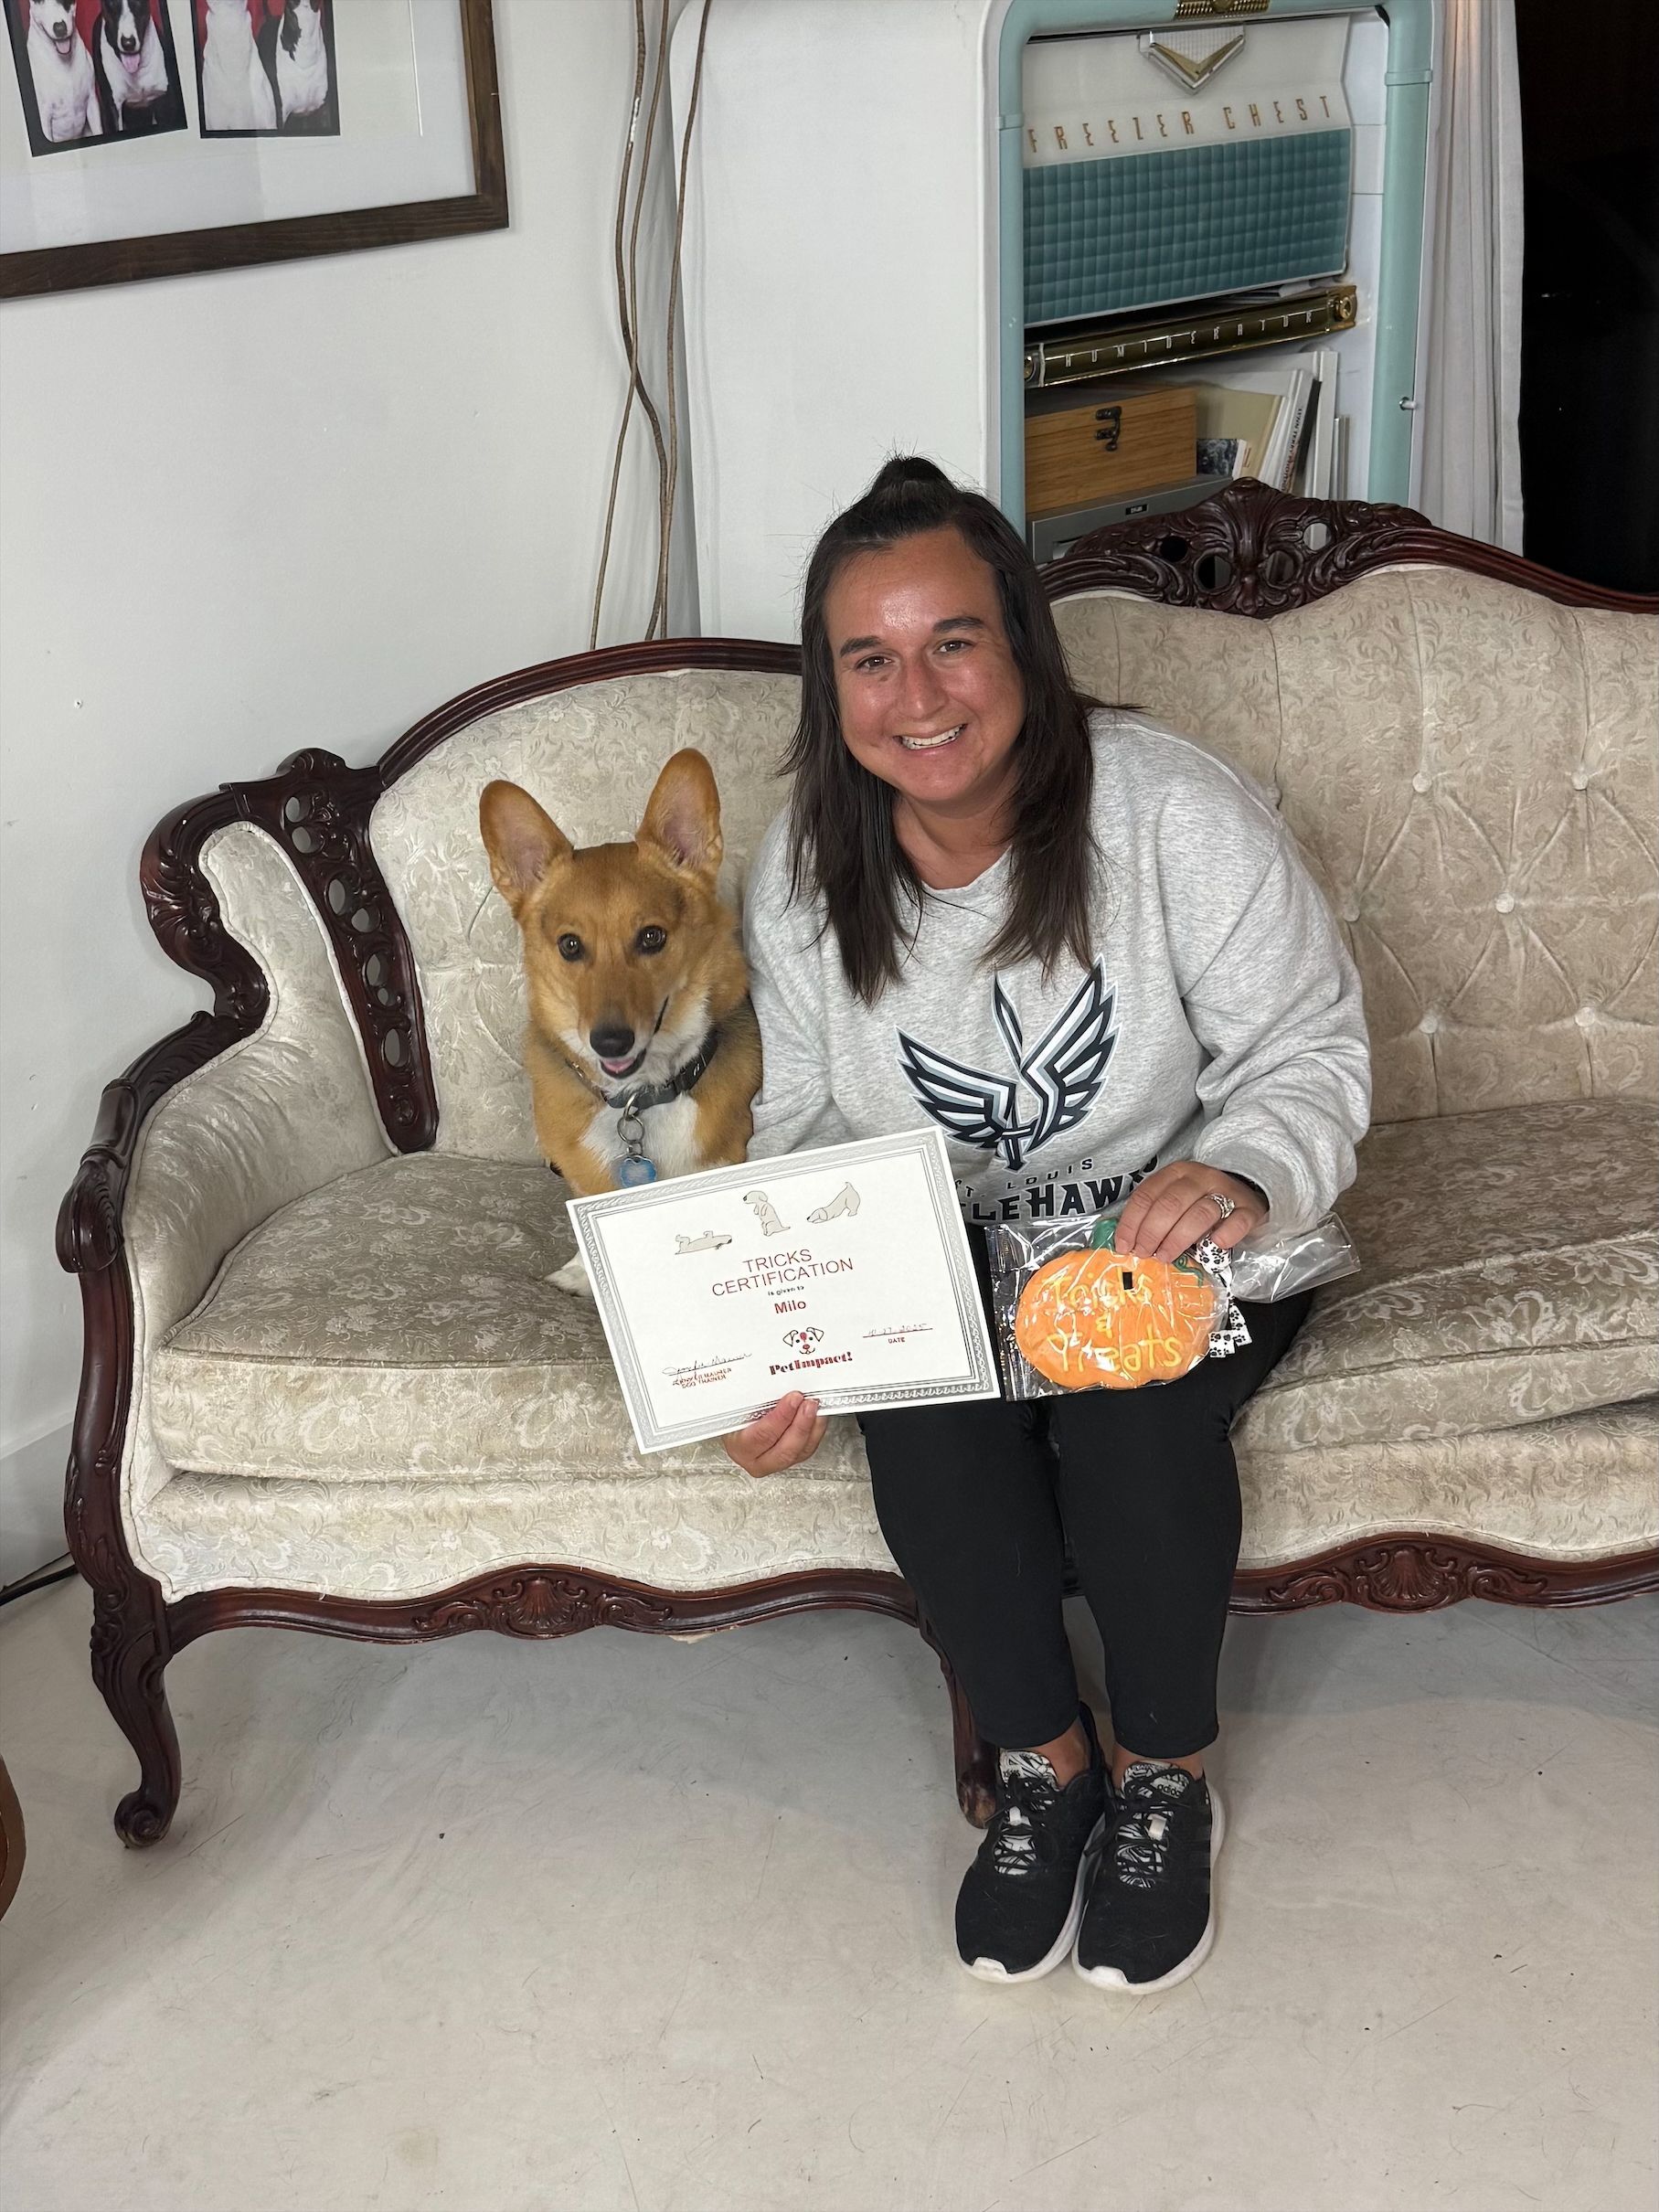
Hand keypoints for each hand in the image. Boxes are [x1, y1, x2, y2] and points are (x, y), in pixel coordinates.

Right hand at [721, 1391, 825, 1477]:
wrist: (738, 1424)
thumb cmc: (736, 1412)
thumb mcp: (738, 1403)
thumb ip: (754, 1396)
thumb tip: (775, 1380)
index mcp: (738, 1446)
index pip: (761, 1436)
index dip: (780, 1418)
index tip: (793, 1398)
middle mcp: (755, 1459)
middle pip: (784, 1450)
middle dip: (800, 1425)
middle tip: (808, 1404)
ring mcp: (774, 1462)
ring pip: (799, 1452)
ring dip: (811, 1427)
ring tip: (815, 1406)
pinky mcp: (790, 1458)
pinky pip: (807, 1449)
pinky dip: (816, 1431)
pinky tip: (818, 1415)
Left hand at [1114, 1162, 1266, 1261]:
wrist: (1246, 1196)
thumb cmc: (1202, 1203)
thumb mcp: (1176, 1202)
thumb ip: (1155, 1215)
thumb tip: (1128, 1244)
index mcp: (1176, 1174)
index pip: (1147, 1195)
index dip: (1132, 1222)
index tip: (1124, 1246)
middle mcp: (1200, 1178)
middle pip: (1171, 1203)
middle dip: (1152, 1231)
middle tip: (1144, 1253)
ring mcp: (1226, 1192)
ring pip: (1200, 1212)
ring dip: (1178, 1237)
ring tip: (1166, 1256)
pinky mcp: (1248, 1210)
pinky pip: (1238, 1221)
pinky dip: (1226, 1234)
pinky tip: (1215, 1244)